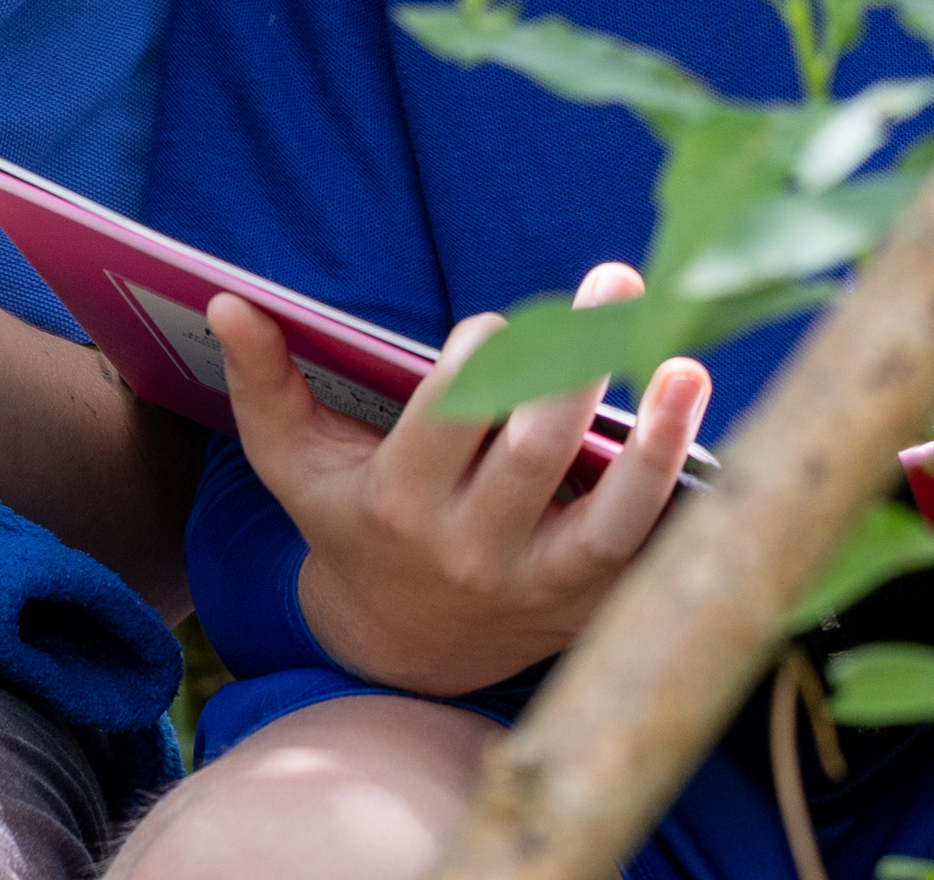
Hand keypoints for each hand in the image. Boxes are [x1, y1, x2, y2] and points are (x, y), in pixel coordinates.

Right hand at [234, 258, 713, 699]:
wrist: (401, 650)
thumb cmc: (353, 524)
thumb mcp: (294, 464)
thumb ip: (262, 384)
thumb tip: (226, 301)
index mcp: (401, 506)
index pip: (451, 419)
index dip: (481, 359)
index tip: (497, 324)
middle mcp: (473, 552)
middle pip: (535, 453)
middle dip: (577, 364)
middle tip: (617, 283)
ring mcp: (540, 587)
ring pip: (609, 518)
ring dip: (658, 442)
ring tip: (688, 367)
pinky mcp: (591, 604)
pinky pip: (648, 555)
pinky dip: (680, 496)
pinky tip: (706, 433)